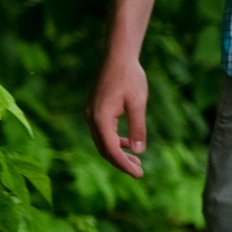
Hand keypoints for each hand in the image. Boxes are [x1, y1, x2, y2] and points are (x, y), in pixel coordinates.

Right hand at [85, 53, 149, 176]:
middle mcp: (91, 118)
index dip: (124, 165)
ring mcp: (91, 114)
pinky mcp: (95, 110)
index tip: (139, 175)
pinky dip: (115, 141)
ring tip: (137, 161)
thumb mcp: (138, 104)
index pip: (111, 150)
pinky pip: (103, 132)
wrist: (118, 56)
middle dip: (121, 162)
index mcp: (100, 119)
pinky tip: (128, 144)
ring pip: (103, 142)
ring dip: (118, 153)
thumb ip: (137, 128)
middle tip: (139, 172)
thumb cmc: (130, 77)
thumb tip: (139, 151)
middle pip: (104, 149)